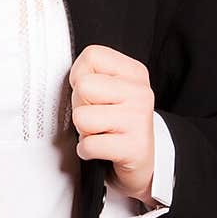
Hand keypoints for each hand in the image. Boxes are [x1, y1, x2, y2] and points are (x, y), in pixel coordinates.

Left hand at [69, 44, 156, 203]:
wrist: (144, 162)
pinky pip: (89, 145)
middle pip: (83, 86)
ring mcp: (138, 119)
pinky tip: (102, 150)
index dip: (80, 76)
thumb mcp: (111, 90)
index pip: (91, 56)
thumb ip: (91, 76)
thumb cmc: (118, 123)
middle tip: (96, 117)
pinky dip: (87, 151)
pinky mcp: (134, 147)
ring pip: (82, 117)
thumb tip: (71, 79)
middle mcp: (140, 92)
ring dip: (83, 131)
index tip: (92, 93)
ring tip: (100, 132)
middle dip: (80, 106)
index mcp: (134, 73)